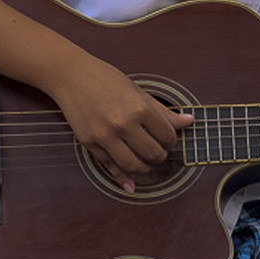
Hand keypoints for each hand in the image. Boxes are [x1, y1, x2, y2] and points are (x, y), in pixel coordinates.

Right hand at [50, 56, 194, 192]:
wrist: (71, 75)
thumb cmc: (105, 79)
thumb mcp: (138, 91)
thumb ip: (162, 111)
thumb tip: (188, 121)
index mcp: (139, 107)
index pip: (167, 136)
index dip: (171, 140)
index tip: (167, 139)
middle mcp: (123, 124)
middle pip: (153, 154)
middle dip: (160, 156)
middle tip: (158, 151)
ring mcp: (105, 135)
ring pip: (133, 166)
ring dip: (144, 168)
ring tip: (145, 162)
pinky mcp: (90, 143)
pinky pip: (110, 167)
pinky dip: (123, 177)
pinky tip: (130, 182)